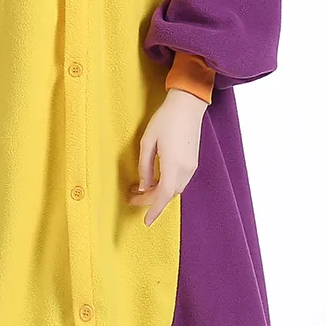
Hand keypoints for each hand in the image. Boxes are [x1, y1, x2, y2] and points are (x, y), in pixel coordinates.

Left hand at [128, 88, 207, 225]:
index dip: (154, 210)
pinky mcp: (193, 161)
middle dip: (150, 200)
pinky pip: (179, 181)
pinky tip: (154, 180)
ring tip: (140, 188)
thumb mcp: (148, 142)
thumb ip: (145, 166)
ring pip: (175, 189)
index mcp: (173, 164)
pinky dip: (166, 185)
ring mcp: (192, 165)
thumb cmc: (166, 119)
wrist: (188, 104)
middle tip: (131, 197)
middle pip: (169, 194)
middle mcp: (186, 168)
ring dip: (159, 192)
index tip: (146, 221)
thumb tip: (144, 187)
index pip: (164, 195)